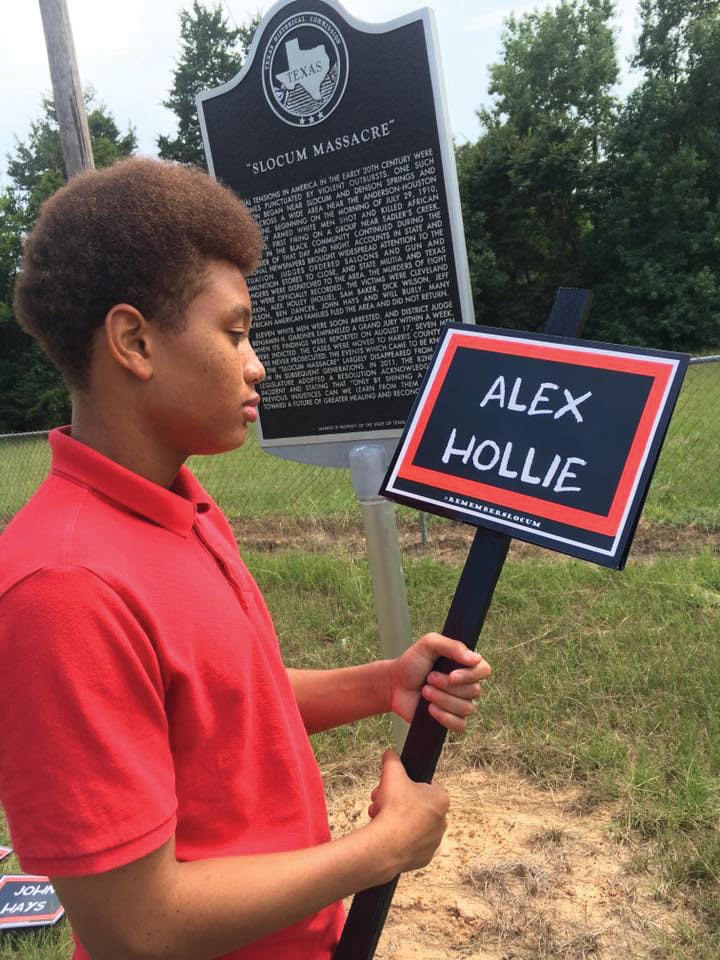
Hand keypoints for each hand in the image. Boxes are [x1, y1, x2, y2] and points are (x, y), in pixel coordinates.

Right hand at [367, 750, 448, 873]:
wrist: (387, 845)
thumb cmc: (394, 809)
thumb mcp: (392, 774)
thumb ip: (392, 760)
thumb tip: (390, 754)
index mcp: (440, 798)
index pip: (424, 786)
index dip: (405, 785)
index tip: (394, 788)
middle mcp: (442, 820)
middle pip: (416, 805)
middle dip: (397, 803)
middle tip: (382, 802)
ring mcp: (434, 841)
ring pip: (412, 825)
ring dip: (396, 820)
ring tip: (380, 818)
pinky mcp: (425, 857)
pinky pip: (411, 844)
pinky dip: (399, 840)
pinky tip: (387, 835)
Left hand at [389, 632, 490, 731]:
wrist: (394, 684)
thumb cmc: (412, 663)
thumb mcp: (429, 644)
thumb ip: (452, 646)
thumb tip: (475, 659)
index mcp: (464, 665)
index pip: (484, 670)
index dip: (471, 675)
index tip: (452, 675)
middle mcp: (466, 685)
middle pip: (474, 691)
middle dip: (448, 686)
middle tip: (429, 679)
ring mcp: (459, 704)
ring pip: (467, 708)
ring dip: (442, 699)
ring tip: (425, 692)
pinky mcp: (450, 720)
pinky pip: (460, 725)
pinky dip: (445, 717)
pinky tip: (430, 709)